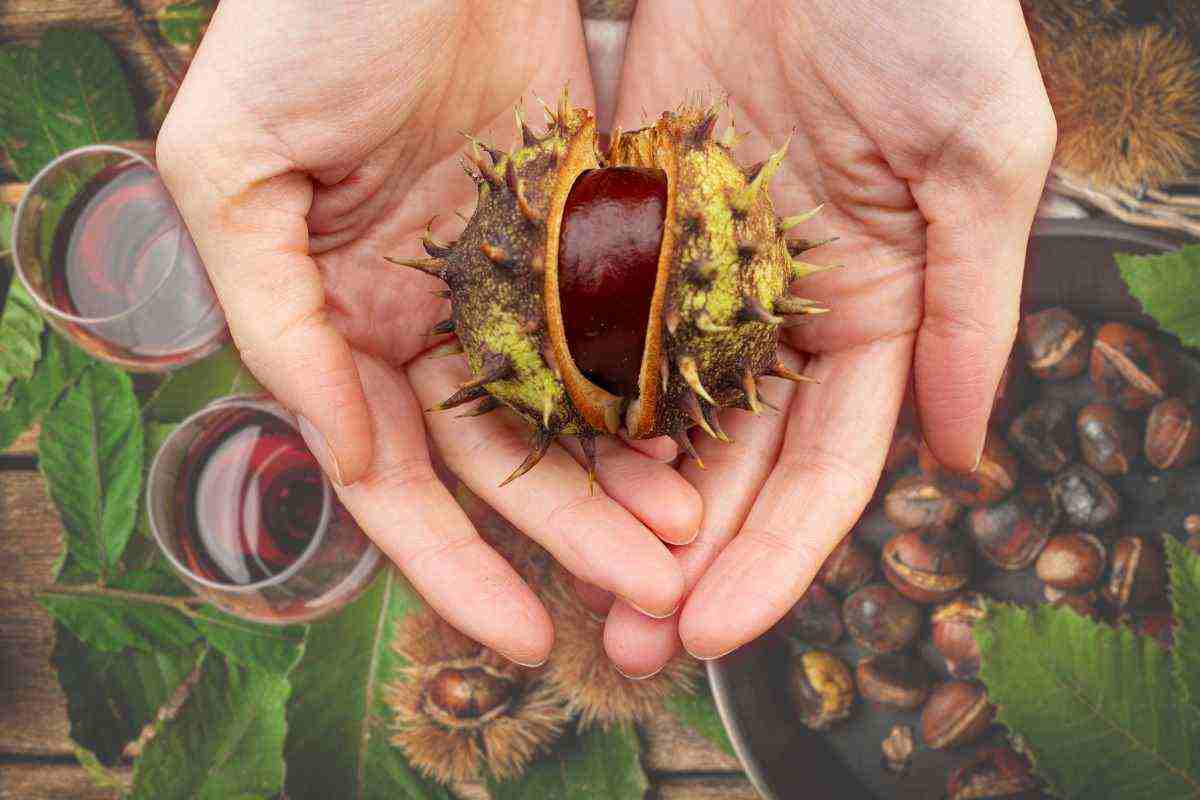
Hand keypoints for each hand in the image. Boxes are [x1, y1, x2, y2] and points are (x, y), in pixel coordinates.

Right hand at [156, 0, 698, 666]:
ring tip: (689, 536)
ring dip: (626, 478)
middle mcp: (430, 317)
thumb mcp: (234, 168)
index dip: (451, 563)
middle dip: (570, 535)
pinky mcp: (582, 225)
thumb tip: (338, 452)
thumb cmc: (301, 25)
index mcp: (342, 320)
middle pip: (503, 459)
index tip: (515, 637)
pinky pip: (623, 323)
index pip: (396, 475)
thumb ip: (276, 317)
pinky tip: (702, 432)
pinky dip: (658, 382)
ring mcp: (512, 276)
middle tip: (646, 595)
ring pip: (575, 405)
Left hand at [592, 0, 1054, 675]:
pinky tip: (539, 467)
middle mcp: (781, 311)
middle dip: (685, 560)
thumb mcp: (981, 156)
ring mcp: (696, 274)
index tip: (725, 628)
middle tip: (637, 643)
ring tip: (576, 586)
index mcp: (877, 311)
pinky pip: (591, 328)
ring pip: (653, 415)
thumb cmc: (921, 11)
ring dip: (617, 505)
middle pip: (730, 464)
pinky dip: (569, 400)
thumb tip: (964, 457)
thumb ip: (973, 311)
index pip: (825, 468)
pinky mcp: (623, 225)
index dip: (779, 556)